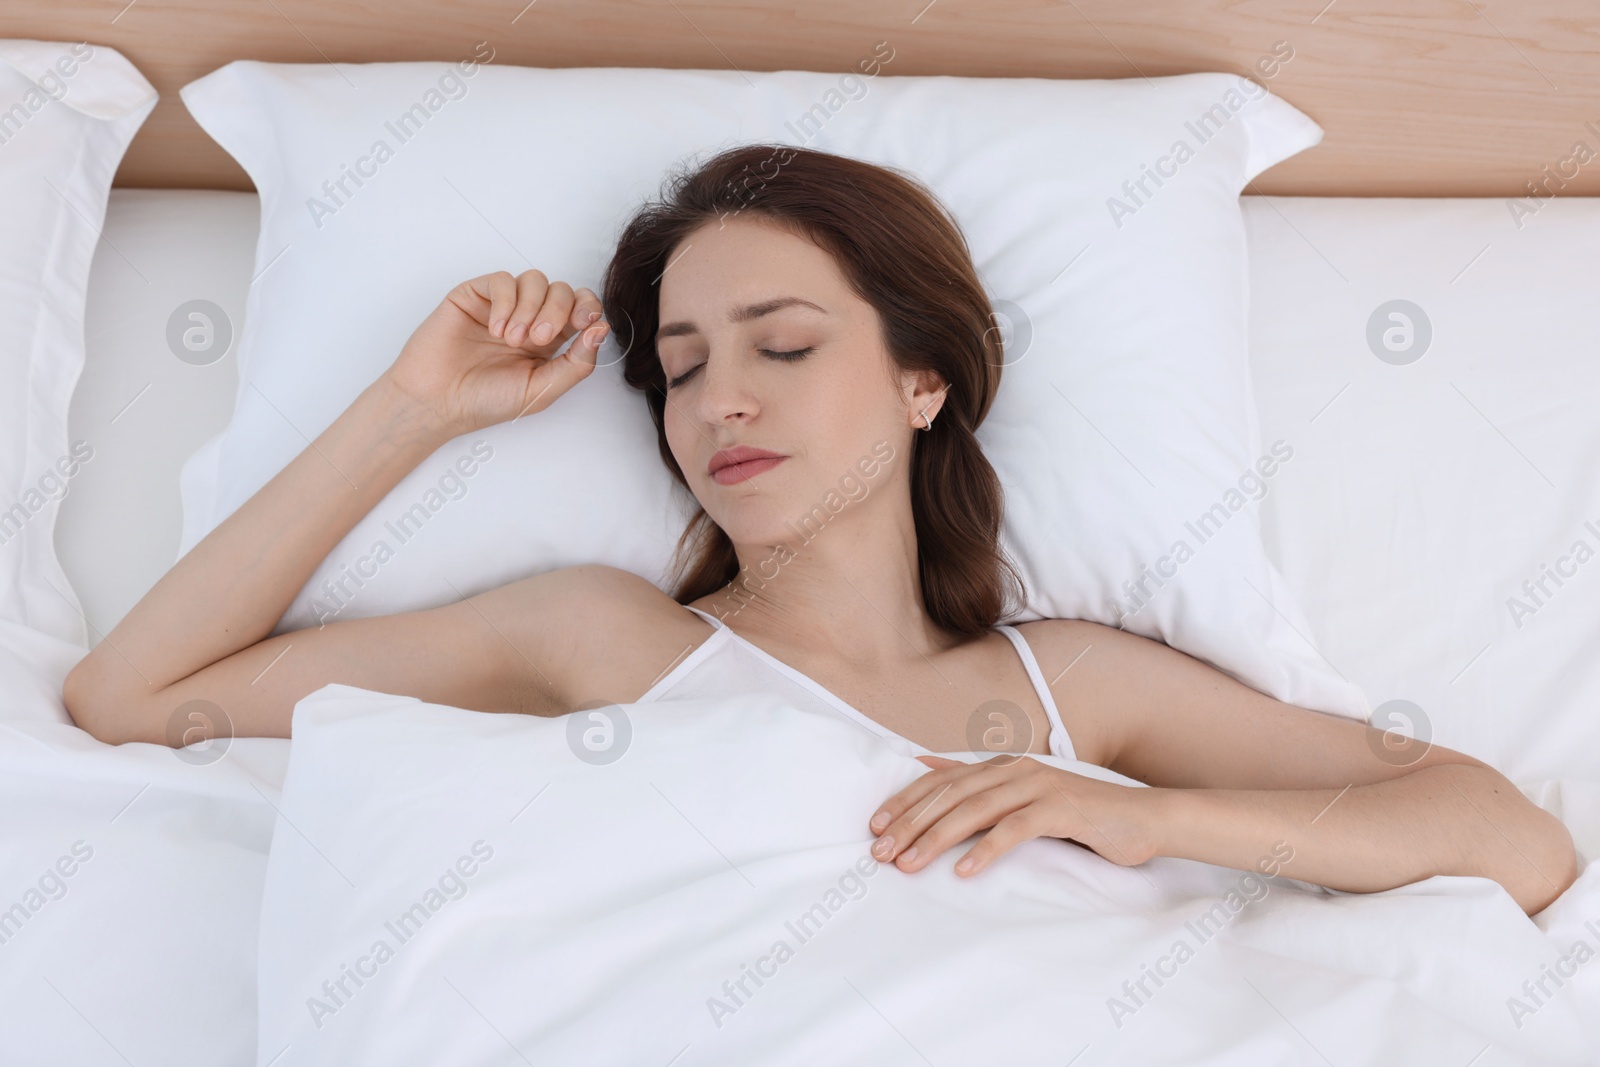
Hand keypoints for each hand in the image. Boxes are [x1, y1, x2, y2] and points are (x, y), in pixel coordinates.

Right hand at [384, 269, 609, 437]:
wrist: (437, 402)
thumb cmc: (486, 401)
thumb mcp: (543, 390)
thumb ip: (577, 363)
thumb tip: (602, 329)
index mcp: (550, 342)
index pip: (581, 309)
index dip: (587, 308)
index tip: (584, 324)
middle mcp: (529, 319)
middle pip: (562, 291)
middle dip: (557, 311)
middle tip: (537, 340)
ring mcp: (503, 305)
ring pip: (535, 280)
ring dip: (530, 308)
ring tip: (512, 339)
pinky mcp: (476, 295)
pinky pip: (503, 280)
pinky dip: (506, 302)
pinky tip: (496, 328)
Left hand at [866, 754, 1163, 876]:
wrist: (1143, 820)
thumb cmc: (1081, 816)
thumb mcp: (1024, 797)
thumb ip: (978, 784)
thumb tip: (925, 764)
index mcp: (1002, 766)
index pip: (940, 782)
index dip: (904, 803)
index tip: (874, 828)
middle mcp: (1015, 770)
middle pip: (950, 796)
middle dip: (910, 824)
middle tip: (881, 853)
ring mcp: (1038, 786)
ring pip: (975, 810)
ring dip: (937, 839)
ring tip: (909, 864)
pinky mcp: (1061, 809)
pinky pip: (1015, 829)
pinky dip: (987, 849)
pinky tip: (964, 871)